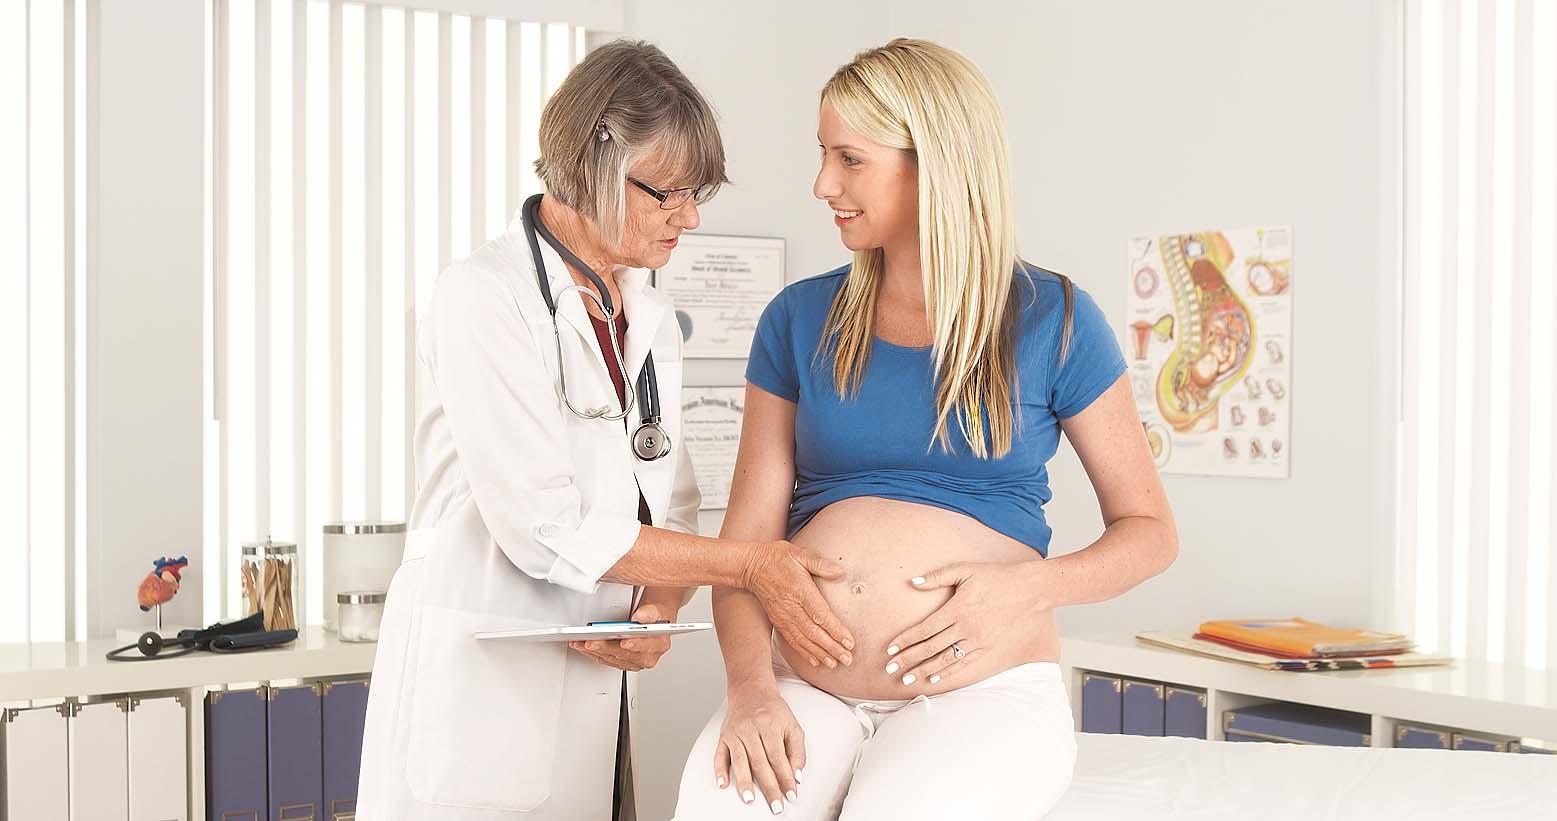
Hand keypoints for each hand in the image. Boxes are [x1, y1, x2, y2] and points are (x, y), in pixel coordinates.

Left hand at [568, 601, 676, 672]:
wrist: (651, 621)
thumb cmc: (654, 616)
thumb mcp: (656, 609)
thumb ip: (649, 613)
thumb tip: (640, 617)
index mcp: (659, 644)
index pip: (646, 646)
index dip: (635, 645)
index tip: (624, 643)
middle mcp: (648, 656)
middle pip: (624, 654)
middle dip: (606, 647)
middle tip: (592, 642)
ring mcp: (634, 662)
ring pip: (612, 658)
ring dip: (595, 651)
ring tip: (582, 643)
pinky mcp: (622, 663)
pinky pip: (606, 660)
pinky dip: (593, 653)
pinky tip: (584, 647)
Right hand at [714, 684, 804, 814]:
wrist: (751, 690)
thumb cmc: (774, 711)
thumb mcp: (793, 726)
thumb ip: (797, 752)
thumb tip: (797, 777)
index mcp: (770, 726)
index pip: (779, 758)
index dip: (785, 778)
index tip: (791, 795)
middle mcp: (751, 729)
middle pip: (760, 762)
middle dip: (769, 787)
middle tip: (775, 806)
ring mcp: (735, 733)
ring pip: (740, 760)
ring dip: (744, 782)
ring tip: (750, 799)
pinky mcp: (723, 736)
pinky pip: (719, 755)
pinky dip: (720, 770)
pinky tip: (723, 784)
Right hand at [741, 541, 854, 668]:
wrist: (751, 566)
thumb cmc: (777, 558)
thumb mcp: (800, 554)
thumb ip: (820, 564)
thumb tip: (841, 572)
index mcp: (800, 591)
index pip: (821, 615)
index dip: (836, 631)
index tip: (849, 642)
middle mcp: (792, 608)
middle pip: (814, 633)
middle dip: (832, 648)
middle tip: (847, 659)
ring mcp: (784, 616)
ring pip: (804, 640)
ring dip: (820, 654)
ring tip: (834, 663)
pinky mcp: (778, 621)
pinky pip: (792, 640)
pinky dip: (804, 652)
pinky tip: (815, 660)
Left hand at [884, 560, 1044, 687]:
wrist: (1027, 590)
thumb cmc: (994, 577)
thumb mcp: (965, 570)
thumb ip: (938, 576)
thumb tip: (913, 581)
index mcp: (957, 609)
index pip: (924, 629)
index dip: (905, 640)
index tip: (890, 649)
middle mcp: (965, 628)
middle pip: (930, 648)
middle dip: (908, 660)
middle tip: (889, 669)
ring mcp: (976, 640)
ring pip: (944, 660)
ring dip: (923, 671)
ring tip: (907, 680)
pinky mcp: (986, 647)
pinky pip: (963, 664)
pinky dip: (947, 673)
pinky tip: (934, 680)